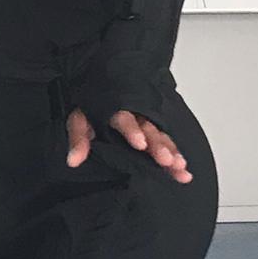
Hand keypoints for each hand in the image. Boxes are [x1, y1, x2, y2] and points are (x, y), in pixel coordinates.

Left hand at [67, 108, 191, 183]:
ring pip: (161, 136)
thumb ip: (78, 139)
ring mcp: (147, 122)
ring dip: (171, 152)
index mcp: (114, 110)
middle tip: (166, 160)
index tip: (140, 144)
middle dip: (158, 145)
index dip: (132, 131)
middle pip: (149, 130)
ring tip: (179, 167)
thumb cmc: (91, 108)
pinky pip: (166, 141)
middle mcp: (135, 115)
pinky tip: (183, 169)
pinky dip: (175, 154)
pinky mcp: (153, 130)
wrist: (101, 89)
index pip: (123, 119)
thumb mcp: (79, 120)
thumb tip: (73, 161)